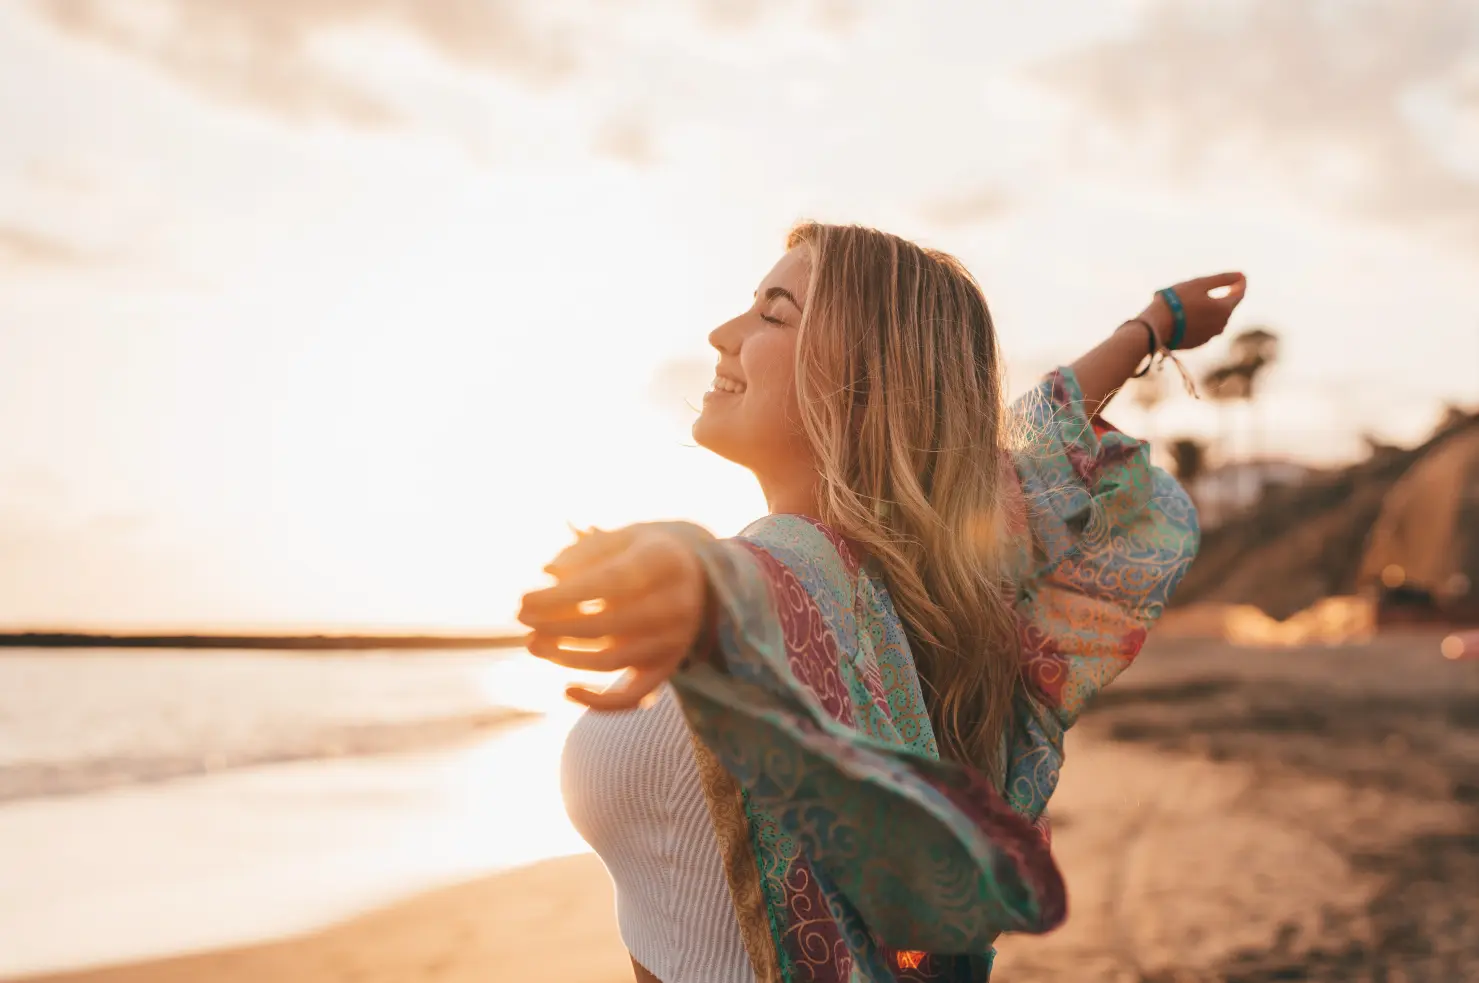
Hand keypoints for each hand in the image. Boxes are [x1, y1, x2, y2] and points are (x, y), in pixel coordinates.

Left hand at [517, 523, 709, 710]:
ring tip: (533, 643)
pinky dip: (600, 702)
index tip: (524, 601)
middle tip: (522, 619)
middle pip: (608, 625)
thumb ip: (583, 553)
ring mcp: (674, 641)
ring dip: (566, 657)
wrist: (694, 577)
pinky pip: (634, 697)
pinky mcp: (668, 668)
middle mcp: (676, 604)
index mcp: (663, 562)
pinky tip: (567, 690)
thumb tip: (547, 573)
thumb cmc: (642, 554)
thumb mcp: (618, 540)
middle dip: (557, 626)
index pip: (608, 583)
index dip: (562, 597)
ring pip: (612, 660)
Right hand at [1139, 272, 1247, 350]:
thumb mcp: (1199, 284)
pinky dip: (1200, 320)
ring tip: (1195, 301)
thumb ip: (1223, 279)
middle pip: (1227, 307)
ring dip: (1210, 309)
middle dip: (1224, 296)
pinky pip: (1204, 328)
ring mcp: (1209, 337)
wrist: (1155, 327)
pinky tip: (1186, 315)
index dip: (1240, 283)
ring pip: (1215, 319)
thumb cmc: (1177, 301)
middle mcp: (1221, 325)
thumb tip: (1241, 275)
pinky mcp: (1197, 344)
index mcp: (1224, 309)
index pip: (1240, 294)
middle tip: (1216, 287)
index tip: (1239, 275)